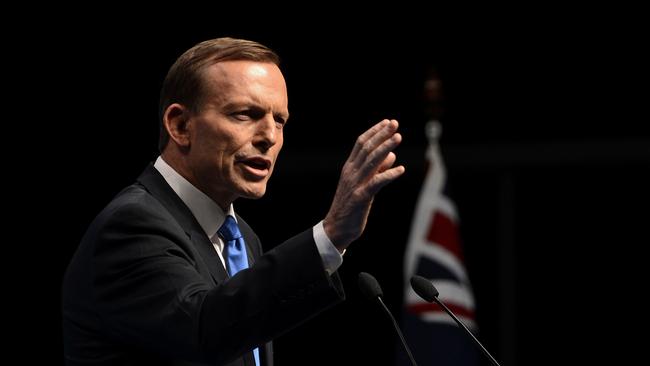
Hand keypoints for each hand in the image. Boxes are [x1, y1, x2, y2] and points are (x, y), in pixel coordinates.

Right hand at [323, 119, 404, 249]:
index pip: (360, 143)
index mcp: (349, 168)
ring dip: (386, 148)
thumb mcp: (364, 184)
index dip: (374, 131)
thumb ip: (377, 169)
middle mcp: (351, 172)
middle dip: (381, 134)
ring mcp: (355, 184)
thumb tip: (391, 155)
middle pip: (366, 148)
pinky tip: (401, 169)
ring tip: (398, 138)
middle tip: (395, 124)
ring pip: (371, 161)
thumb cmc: (351, 207)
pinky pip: (376, 183)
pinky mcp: (361, 197)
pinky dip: (389, 174)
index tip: (387, 122)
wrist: (337, 228)